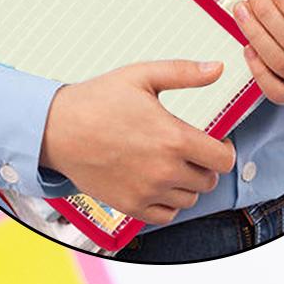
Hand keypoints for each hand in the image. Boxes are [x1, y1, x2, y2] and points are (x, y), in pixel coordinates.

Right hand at [40, 59, 235, 224]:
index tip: (217, 141)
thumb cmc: (98, 100)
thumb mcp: (144, 75)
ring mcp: (145, 192)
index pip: (223, 159)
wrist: (57, 129)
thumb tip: (217, 67)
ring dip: (189, 184)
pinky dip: (169, 203)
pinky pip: (165, 216)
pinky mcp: (128, 206)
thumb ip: (185, 72)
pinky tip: (161, 183)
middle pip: (209, 180)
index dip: (226, 149)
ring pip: (189, 200)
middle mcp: (163, 171)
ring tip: (176, 164)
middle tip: (194, 150)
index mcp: (173, 139)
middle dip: (207, 165)